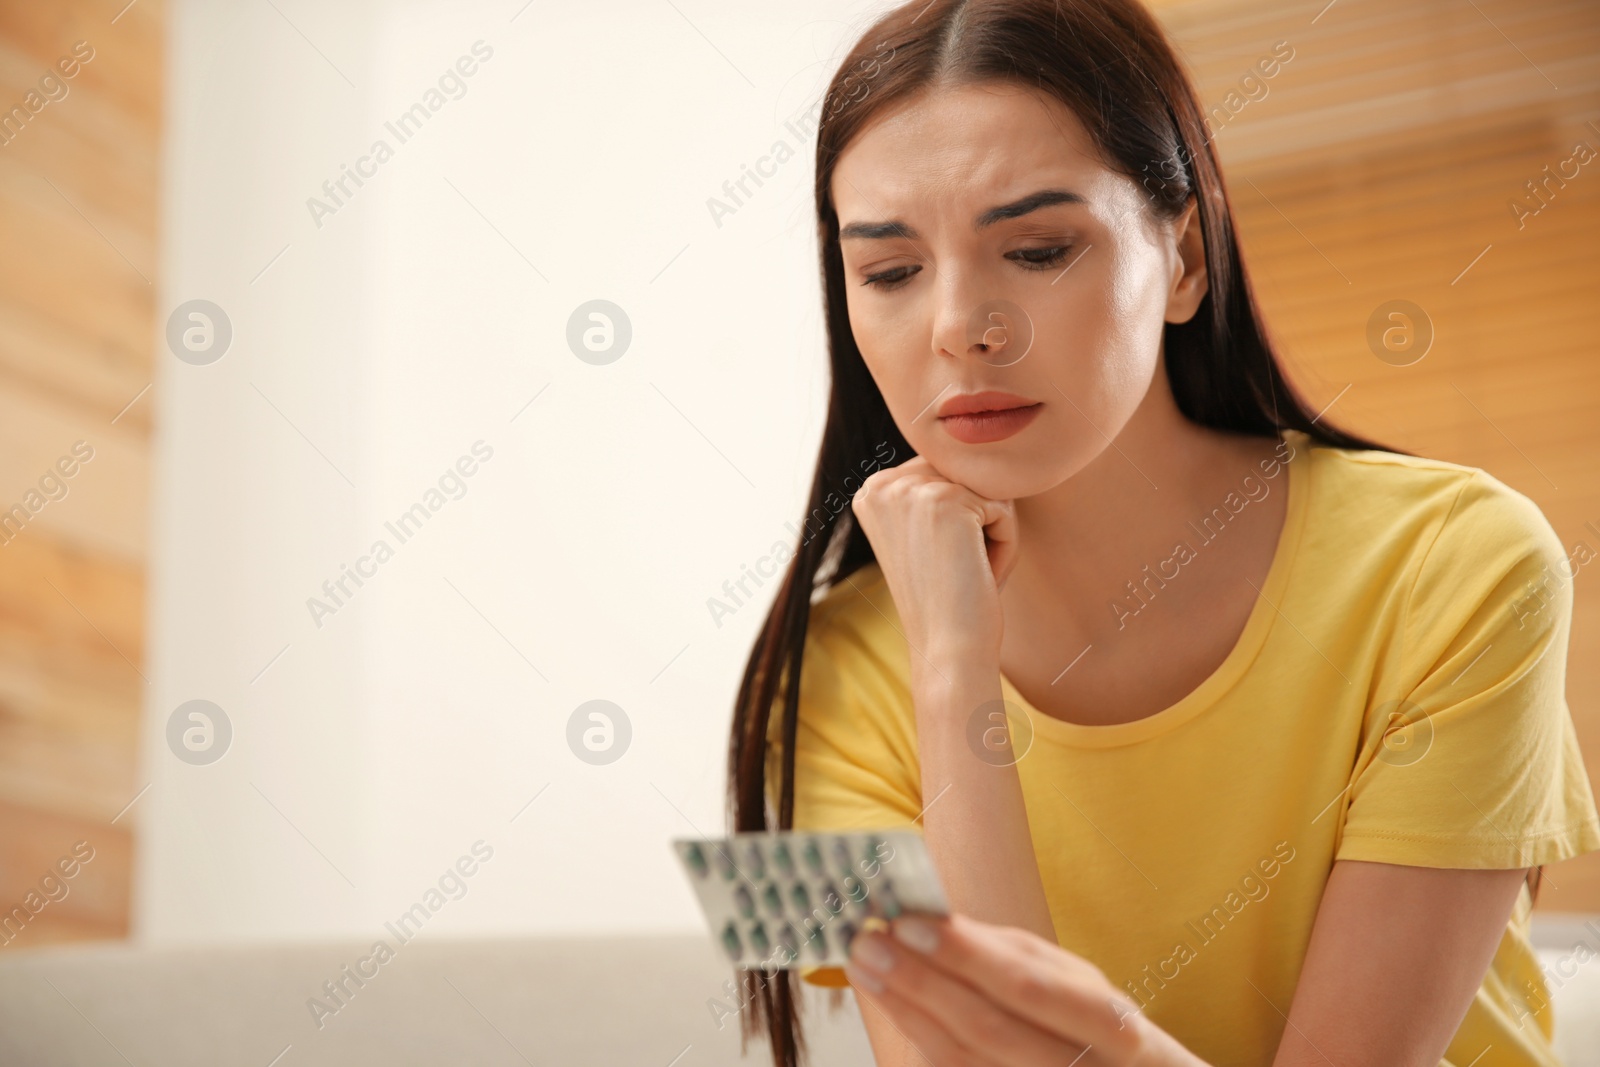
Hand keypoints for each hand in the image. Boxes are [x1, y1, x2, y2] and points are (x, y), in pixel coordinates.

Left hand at [844, 912, 1207, 1066]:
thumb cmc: (1094, 1027)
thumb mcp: (1075, 983)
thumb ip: (1011, 956)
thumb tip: (934, 919)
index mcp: (1114, 1027)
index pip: (1029, 987)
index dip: (966, 955)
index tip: (907, 922)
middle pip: (989, 1029)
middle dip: (921, 981)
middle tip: (869, 941)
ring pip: (965, 1060)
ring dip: (907, 1009)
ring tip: (868, 966)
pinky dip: (921, 1040)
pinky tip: (895, 1004)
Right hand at [851, 456, 1018, 660]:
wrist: (949, 649)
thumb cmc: (948, 599)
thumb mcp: (926, 535)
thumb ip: (934, 490)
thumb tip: (971, 442)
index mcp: (872, 490)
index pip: (945, 476)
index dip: (958, 524)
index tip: (940, 564)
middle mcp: (883, 484)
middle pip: (967, 477)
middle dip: (977, 525)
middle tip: (957, 572)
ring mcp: (911, 490)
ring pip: (988, 491)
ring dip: (992, 536)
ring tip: (967, 574)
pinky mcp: (946, 502)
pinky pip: (1005, 508)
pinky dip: (1006, 545)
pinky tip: (979, 575)